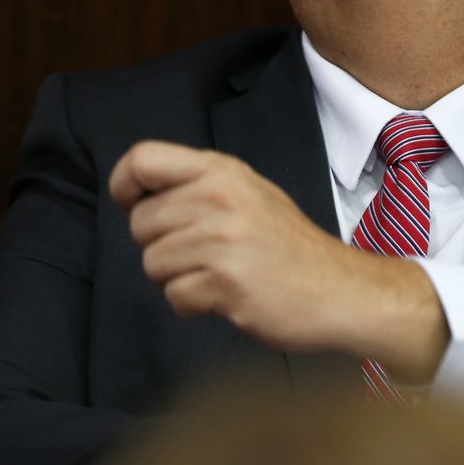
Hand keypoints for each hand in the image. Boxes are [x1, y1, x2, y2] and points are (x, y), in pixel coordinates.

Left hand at [108, 140, 447, 380]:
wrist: (339, 290)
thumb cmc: (285, 245)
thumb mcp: (246, 192)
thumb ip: (196, 186)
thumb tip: (135, 194)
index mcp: (220, 171)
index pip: (142, 159)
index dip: (124, 185)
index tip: (133, 206)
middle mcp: (219, 199)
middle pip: (140, 222)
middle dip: (157, 245)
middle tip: (196, 255)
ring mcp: (222, 241)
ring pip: (152, 263)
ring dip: (175, 278)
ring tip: (214, 275)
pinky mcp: (226, 283)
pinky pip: (174, 297)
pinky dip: (192, 305)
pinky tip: (222, 297)